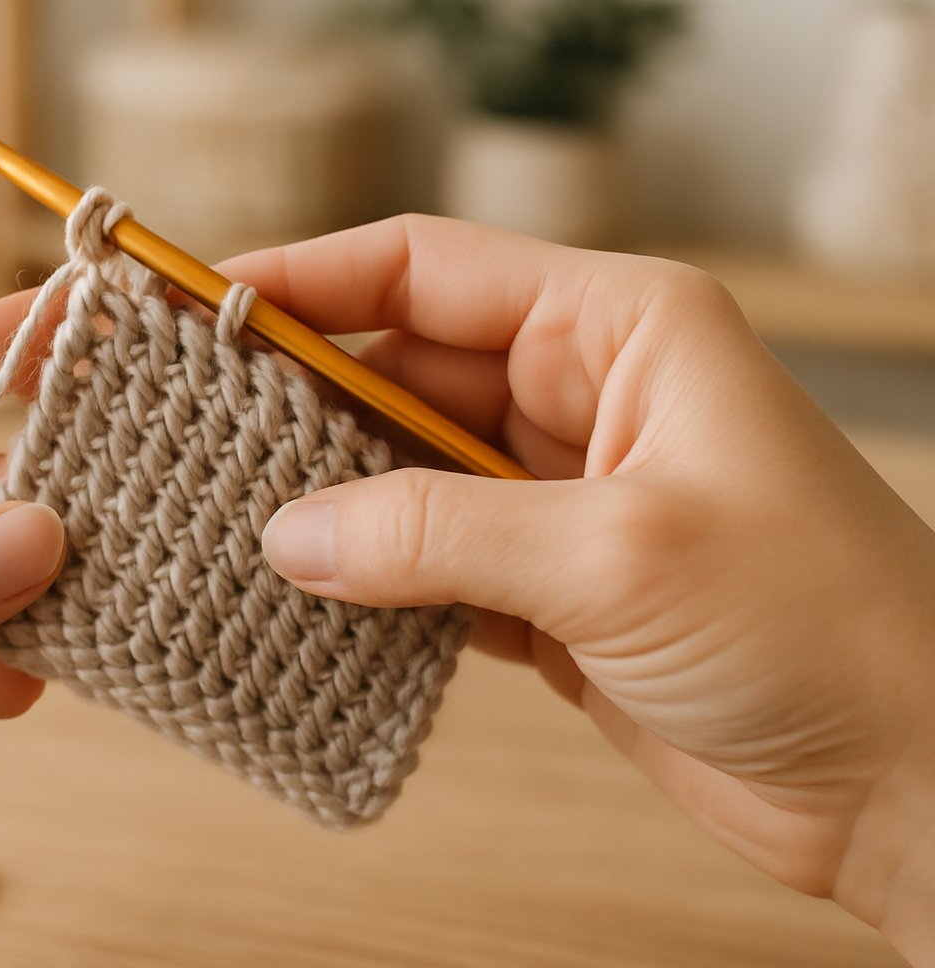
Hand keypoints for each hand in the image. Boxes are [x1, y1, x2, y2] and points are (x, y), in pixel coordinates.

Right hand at [228, 217, 934, 962]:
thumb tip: (288, 533)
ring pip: (406, 474)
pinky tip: (303, 601)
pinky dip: (370, 584)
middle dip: (301, 402)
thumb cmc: (821, 626)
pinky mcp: (550, 590)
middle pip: (402, 370)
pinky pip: (429, 563)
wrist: (910, 779)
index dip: (307, 279)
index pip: (426, 268)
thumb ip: (436, 535)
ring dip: (328, 502)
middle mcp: (584, 395)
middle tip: (185, 431)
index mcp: (619, 327)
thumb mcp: (614, 556)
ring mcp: (561, 496)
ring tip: (222, 518)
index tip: (202, 308)